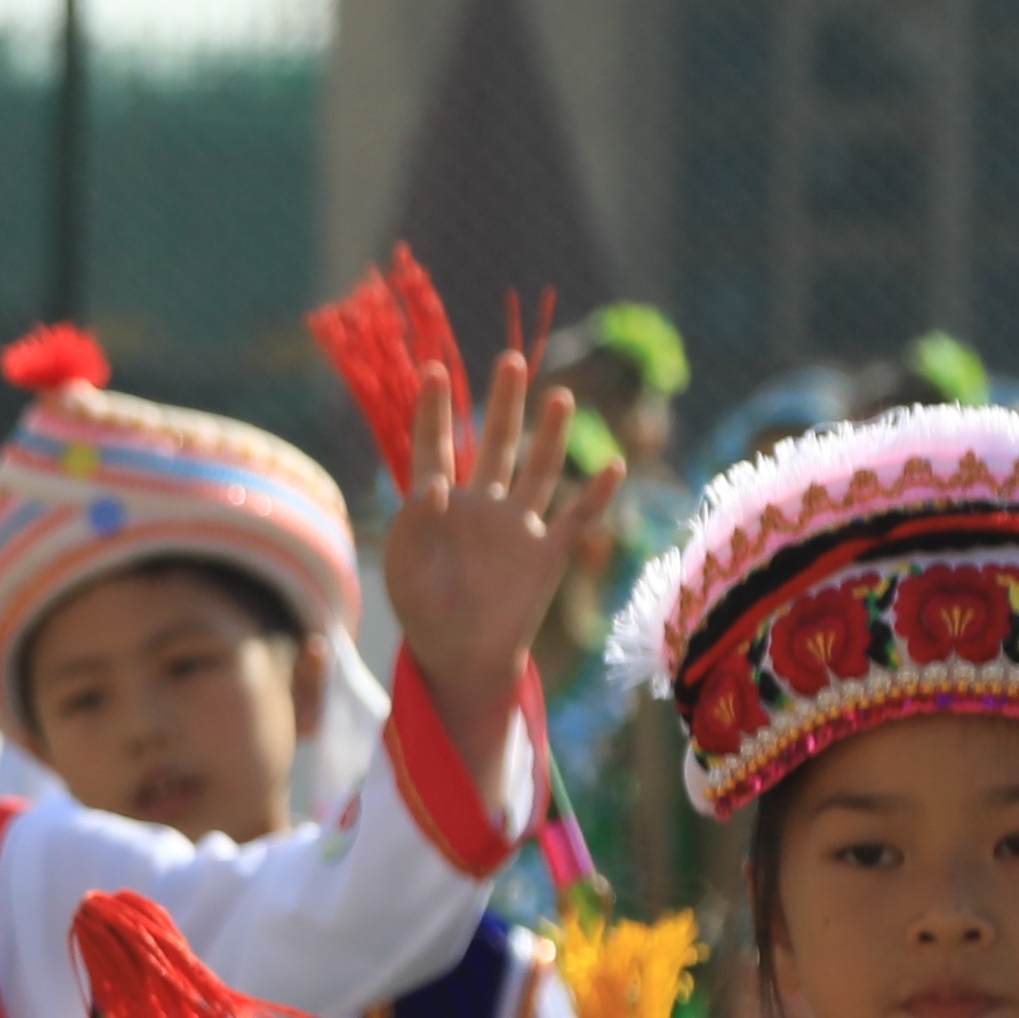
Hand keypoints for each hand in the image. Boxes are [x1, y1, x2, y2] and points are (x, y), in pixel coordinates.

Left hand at [370, 333, 599, 767]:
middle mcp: (483, 505)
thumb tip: (433, 484)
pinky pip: (578, 519)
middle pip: (495, 444)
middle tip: (510, 361)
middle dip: (503, 404)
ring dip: (550, 435)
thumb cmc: (423, 610)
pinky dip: (597, 495)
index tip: (434, 369)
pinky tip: (614, 466)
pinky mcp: (547, 554)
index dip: (434, 411)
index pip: (435, 448)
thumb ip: (413, 523)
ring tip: (560, 396)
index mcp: (439, 505)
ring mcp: (519, 526)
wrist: (460, 657)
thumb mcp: (405, 566)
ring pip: (540, 470)